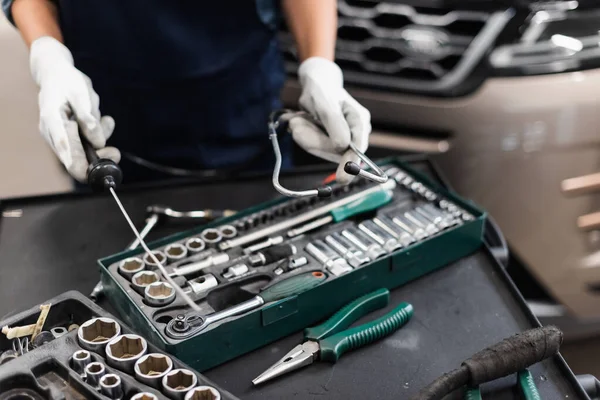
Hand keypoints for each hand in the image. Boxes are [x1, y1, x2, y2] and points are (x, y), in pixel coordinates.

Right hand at [30, 37, 119, 181]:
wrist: (56, 74)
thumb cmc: (68, 82)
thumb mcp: (81, 94)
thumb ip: (88, 118)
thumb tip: (98, 142)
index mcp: (53, 123)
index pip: (67, 155)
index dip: (84, 169)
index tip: (103, 170)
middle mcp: (53, 134)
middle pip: (76, 160)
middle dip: (99, 157)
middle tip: (116, 152)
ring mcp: (60, 137)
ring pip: (84, 152)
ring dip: (100, 141)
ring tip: (106, 120)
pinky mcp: (69, 136)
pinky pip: (87, 144)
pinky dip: (98, 135)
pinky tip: (104, 120)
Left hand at [290, 57, 370, 183]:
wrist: (315, 86)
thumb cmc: (322, 91)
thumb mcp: (325, 104)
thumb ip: (334, 125)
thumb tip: (343, 147)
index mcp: (359, 120)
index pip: (358, 147)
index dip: (350, 163)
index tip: (342, 178)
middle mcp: (355, 132)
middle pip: (336, 152)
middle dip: (314, 141)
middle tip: (295, 123)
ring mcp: (344, 140)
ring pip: (322, 150)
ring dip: (306, 137)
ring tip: (298, 120)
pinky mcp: (331, 144)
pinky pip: (316, 148)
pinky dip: (305, 137)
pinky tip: (302, 124)